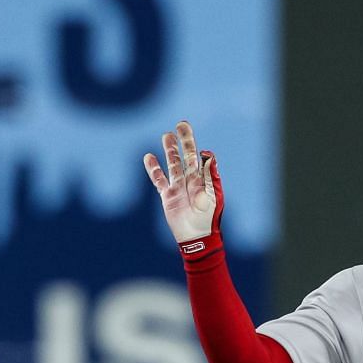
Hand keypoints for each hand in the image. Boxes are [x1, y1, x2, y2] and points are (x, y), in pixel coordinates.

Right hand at [144, 119, 223, 255]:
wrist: (197, 237)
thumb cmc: (209, 218)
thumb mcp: (213, 196)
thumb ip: (211, 175)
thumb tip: (208, 155)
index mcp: (203, 179)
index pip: (198, 157)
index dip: (194, 144)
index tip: (188, 133)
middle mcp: (190, 181)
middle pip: (185, 156)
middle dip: (183, 141)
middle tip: (181, 124)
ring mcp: (178, 187)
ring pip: (172, 165)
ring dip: (169, 151)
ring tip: (166, 136)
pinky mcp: (167, 196)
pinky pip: (159, 180)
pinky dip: (154, 169)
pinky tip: (149, 157)